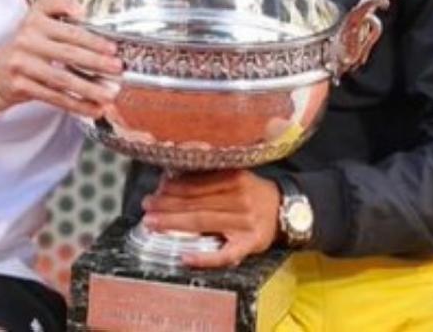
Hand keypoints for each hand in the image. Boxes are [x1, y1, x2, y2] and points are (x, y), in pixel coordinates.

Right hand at [0, 0, 122, 116]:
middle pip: (68, 53)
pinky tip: (93, 108)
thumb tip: (80, 9)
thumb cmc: (26, 42)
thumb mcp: (38, 15)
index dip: (92, 40)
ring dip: (89, 88)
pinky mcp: (21, 86)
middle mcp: (27, 40)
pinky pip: (54, 97)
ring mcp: (23, 64)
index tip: (111, 48)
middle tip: (116, 69)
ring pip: (62, 79)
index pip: (68, 30)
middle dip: (96, 63)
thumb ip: (59, 4)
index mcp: (35, 20)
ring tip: (108, 93)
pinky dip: (76, 104)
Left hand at [141, 170, 280, 266]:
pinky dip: (205, 258)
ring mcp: (245, 224)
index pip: (197, 185)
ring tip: (154, 224)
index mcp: (234, 179)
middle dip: (167, 206)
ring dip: (175, 225)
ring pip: (204, 224)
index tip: (155, 191)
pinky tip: (186, 258)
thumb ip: (208, 176)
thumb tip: (171, 177)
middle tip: (147, 208)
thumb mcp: (235, 174)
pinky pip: (225, 254)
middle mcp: (240, 199)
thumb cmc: (251, 192)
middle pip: (197, 204)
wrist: (284, 209)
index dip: (173, 189)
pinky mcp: (250, 244)